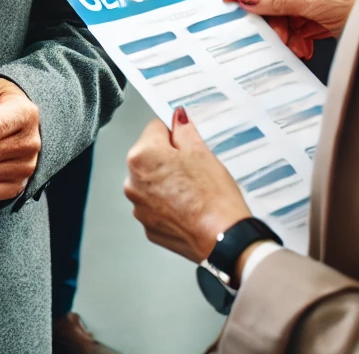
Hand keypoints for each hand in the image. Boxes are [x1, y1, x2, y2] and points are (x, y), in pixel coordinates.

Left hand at [124, 108, 250, 262]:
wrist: (225, 241)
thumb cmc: (213, 197)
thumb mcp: (201, 152)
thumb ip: (183, 130)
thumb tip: (177, 117)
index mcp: (141, 157)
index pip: (155, 129)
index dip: (174, 134)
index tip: (186, 144)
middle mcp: (132, 182)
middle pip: (151, 157)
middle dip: (169, 159)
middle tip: (194, 170)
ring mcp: (139, 207)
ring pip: (153, 182)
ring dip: (168, 182)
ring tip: (193, 191)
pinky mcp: (149, 227)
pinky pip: (156, 206)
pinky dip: (169, 204)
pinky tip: (189, 208)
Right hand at [223, 0, 358, 53]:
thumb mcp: (320, 4)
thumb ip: (281, 1)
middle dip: (270, 14)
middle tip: (262, 30)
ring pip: (284, 10)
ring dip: (284, 30)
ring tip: (290, 45)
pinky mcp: (321, 14)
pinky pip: (297, 23)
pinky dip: (296, 37)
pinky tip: (302, 48)